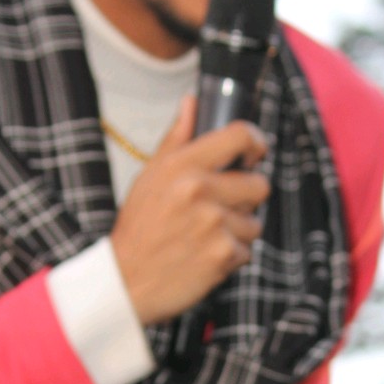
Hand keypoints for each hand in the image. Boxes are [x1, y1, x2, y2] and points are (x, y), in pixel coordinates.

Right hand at [111, 96, 269, 324]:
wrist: (124, 281)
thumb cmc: (139, 227)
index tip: (253, 156)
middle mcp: (199, 190)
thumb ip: (176, 139)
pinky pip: (247, 251)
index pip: (241, 136)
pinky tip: (203, 258)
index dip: (256, 145)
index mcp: (183, 165)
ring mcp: (214, 223)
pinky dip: (230, 257)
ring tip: (205, 238)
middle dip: (245, 200)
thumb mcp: (149, 176)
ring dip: (237, 232)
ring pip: (254, 222)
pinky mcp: (223, 254)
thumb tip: (193, 102)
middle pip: (259, 185)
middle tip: (219, 211)